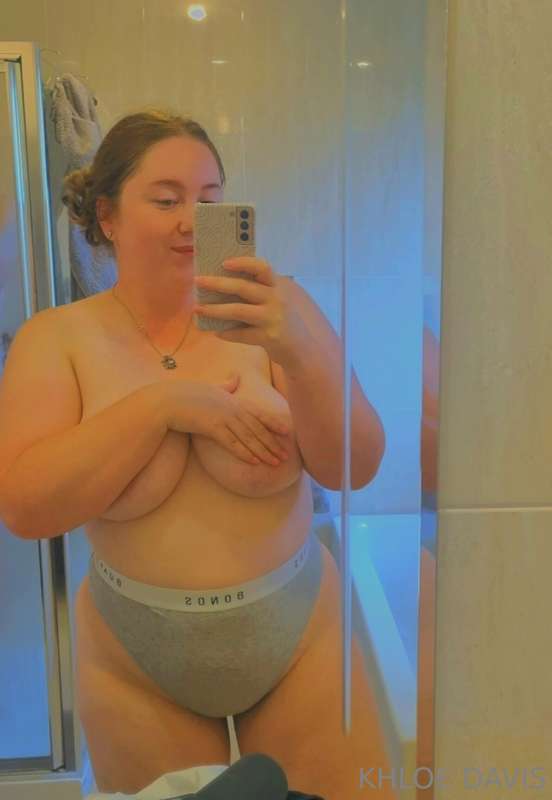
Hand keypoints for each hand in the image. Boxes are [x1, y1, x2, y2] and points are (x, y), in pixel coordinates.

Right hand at [165, 375, 290, 465]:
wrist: (166, 401)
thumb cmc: (185, 394)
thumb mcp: (209, 387)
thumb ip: (225, 385)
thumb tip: (235, 378)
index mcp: (232, 399)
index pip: (257, 412)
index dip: (273, 422)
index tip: (287, 431)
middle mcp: (231, 407)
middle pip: (257, 428)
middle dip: (272, 443)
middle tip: (286, 456)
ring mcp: (222, 417)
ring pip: (248, 437)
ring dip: (263, 452)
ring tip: (276, 463)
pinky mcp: (212, 427)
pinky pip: (232, 443)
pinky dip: (244, 453)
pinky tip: (255, 462)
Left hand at [193, 258, 307, 364]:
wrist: (309, 349)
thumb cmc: (295, 321)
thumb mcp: (288, 298)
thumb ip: (268, 290)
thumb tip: (233, 284)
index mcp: (280, 286)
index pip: (262, 268)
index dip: (243, 263)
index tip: (224, 263)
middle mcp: (277, 299)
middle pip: (242, 287)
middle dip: (217, 284)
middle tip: (198, 281)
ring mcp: (272, 318)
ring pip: (237, 311)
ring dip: (214, 310)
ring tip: (198, 309)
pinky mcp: (268, 337)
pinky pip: (241, 334)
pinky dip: (227, 333)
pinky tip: (217, 332)